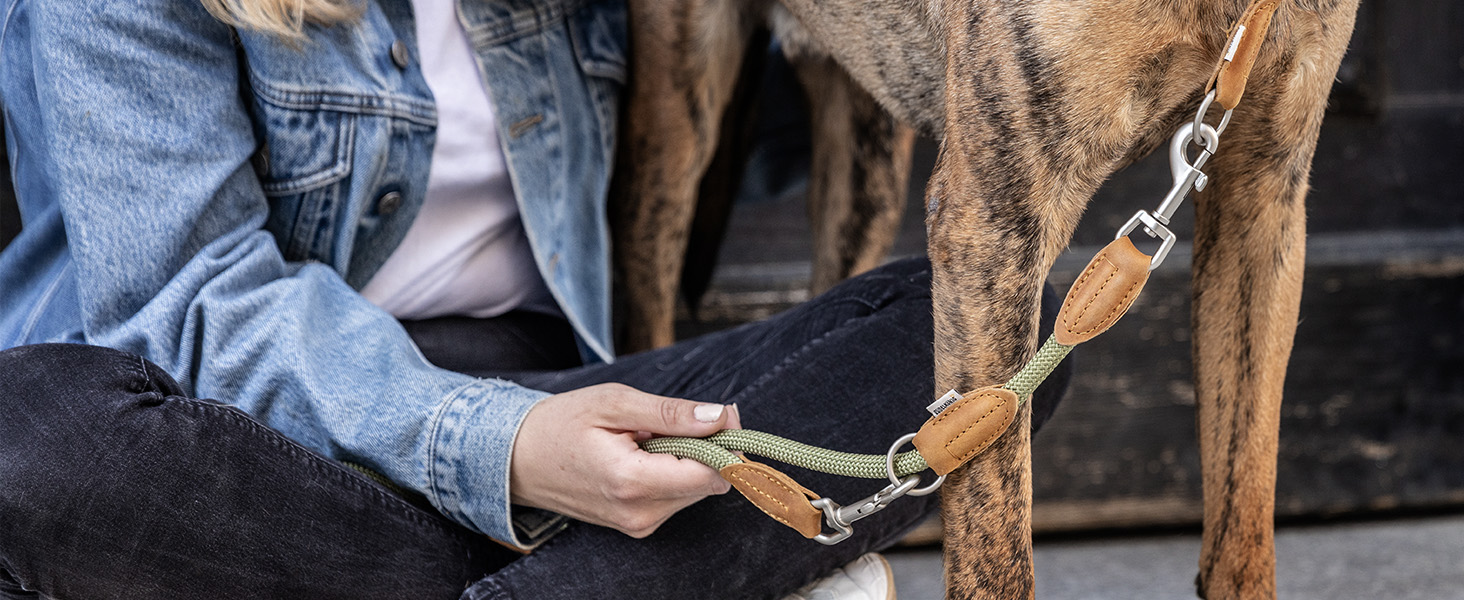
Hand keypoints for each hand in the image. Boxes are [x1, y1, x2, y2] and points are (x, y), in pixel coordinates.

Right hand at [510, 383, 740, 537]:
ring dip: (688, 459)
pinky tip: (642, 455)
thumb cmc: (560, 425)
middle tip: (676, 419)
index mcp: (632, 482)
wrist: (516, 460)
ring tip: (646, 438)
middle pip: (709, 482)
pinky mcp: (637, 525)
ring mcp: (638, 524)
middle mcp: (640, 513)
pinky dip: (672, 471)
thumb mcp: (614, 403)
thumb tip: (722, 417)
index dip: (726, 442)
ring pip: (696, 490)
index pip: (712, 473)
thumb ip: (671, 413)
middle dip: (707, 447)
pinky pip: (677, 496)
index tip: (721, 415)